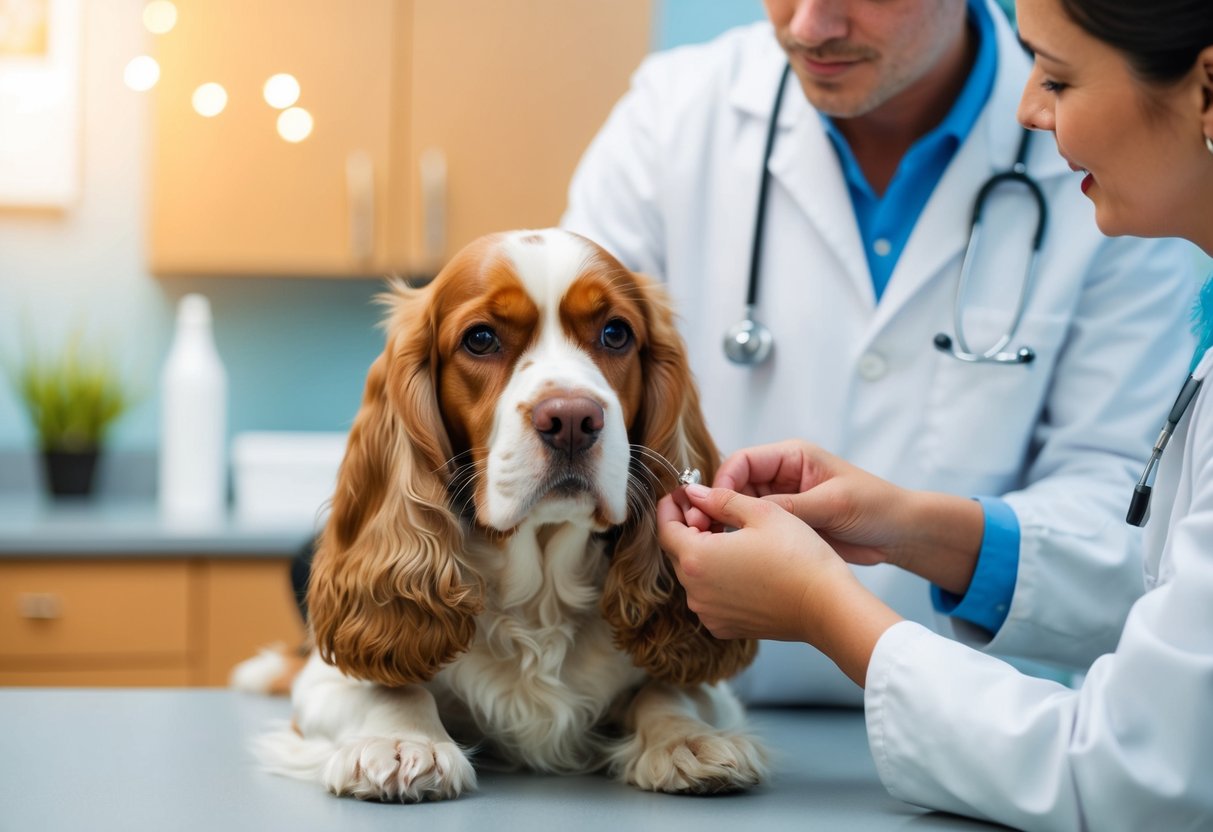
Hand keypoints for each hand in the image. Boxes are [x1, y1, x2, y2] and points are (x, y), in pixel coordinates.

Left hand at [658, 484, 900, 686]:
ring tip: (728, 537)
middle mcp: (695, 592)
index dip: (670, 507)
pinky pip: (709, 597)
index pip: (665, 529)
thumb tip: (693, 493)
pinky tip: (740, 566)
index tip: (680, 494)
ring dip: (703, 554)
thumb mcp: (761, 513)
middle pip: (678, 553)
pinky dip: (716, 579)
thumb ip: (721, 500)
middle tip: (709, 510)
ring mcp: (709, 613)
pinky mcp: (726, 627)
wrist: (827, 606)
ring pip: (693, 575)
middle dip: (688, 529)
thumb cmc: (798, 557)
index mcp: (697, 559)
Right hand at [714, 441, 983, 594]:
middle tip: (702, 530)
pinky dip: (743, 541)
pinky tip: (735, 556)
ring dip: (727, 526)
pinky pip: (756, 531)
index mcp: (792, 457)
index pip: (743, 462)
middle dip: (718, 507)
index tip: (711, 506)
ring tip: (714, 547)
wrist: (901, 536)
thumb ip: (786, 506)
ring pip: (741, 512)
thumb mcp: (831, 503)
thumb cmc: (875, 507)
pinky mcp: (787, 528)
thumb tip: (741, 507)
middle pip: (735, 487)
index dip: (722, 482)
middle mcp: (782, 477)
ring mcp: (783, 503)